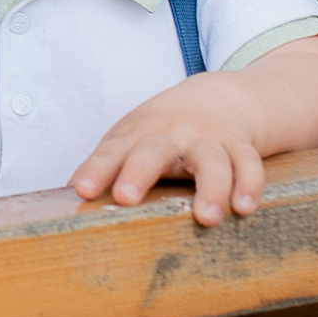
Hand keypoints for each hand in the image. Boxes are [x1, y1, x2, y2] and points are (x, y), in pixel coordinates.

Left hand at [71, 77, 266, 226]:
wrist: (216, 98)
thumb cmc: (161, 131)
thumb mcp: (129, 140)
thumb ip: (105, 168)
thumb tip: (68, 199)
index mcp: (137, 134)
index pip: (111, 153)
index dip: (96, 171)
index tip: (82, 190)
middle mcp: (171, 135)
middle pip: (154, 150)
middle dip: (139, 172)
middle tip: (126, 197)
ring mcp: (207, 139)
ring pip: (211, 160)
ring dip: (210, 188)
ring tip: (207, 218)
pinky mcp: (239, 146)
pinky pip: (248, 163)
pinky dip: (249, 184)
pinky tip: (245, 207)